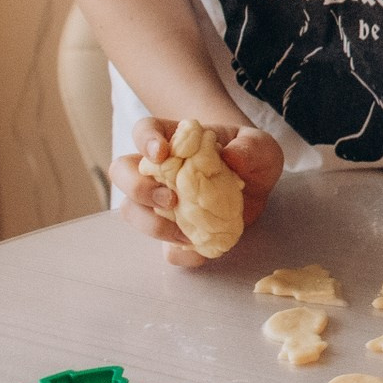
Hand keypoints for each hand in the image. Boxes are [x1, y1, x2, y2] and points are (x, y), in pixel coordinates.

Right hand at [107, 110, 283, 267]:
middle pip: (122, 171)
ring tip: (183, 232)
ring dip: (150, 224)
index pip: (144, 129)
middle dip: (137, 188)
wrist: (256, 185)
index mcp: (175, 139)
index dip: (145, 140)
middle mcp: (157, 169)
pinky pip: (162, 247)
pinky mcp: (173, 230)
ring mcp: (159, 202)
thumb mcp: (260, 145)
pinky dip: (177, 252)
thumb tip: (231, 156)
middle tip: (169, 199)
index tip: (160, 154)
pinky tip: (198, 249)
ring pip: (131, 210)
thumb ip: (250, 147)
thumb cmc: (249, 155)